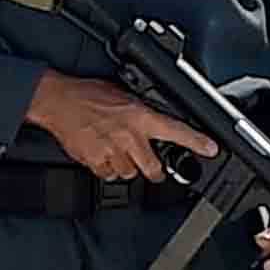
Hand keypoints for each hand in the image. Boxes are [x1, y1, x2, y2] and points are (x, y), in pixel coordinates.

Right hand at [25, 70, 211, 182]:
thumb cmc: (88, 94)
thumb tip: (153, 119)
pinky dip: (108, 170)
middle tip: (156, 170)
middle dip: (156, 171)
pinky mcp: (95, 162)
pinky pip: (108, 175)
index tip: (210, 149)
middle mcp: (130, 137)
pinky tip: (104, 157)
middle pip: (153, 168)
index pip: (176, 131)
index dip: (197, 142)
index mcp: (141, 117)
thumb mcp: (125, 96)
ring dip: (128, 168)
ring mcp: (112, 152)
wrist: (58, 101)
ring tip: (120, 154)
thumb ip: (142, 111)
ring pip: (130, 173)